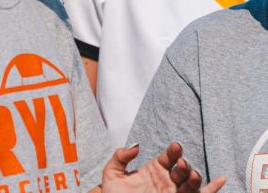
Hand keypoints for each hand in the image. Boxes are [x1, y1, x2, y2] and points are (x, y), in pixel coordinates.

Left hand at [99, 142, 224, 192]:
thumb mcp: (112, 173)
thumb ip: (120, 157)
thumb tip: (136, 145)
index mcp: (154, 169)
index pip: (168, 157)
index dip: (173, 151)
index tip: (176, 146)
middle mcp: (168, 180)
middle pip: (182, 170)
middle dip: (183, 166)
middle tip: (180, 164)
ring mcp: (174, 192)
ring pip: (191, 184)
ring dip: (194, 179)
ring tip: (191, 174)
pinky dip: (212, 189)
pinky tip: (221, 180)